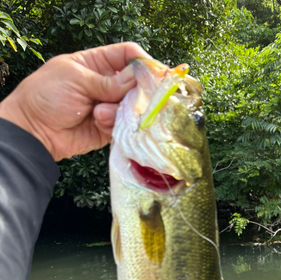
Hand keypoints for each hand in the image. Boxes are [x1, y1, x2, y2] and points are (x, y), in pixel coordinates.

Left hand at [0, 42, 150, 160]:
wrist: (34, 131)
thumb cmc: (47, 96)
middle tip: (133, 99)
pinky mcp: (109, 128)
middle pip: (136, 83)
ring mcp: (109, 106)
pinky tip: (98, 123)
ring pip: (132, 106)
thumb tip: (136, 77)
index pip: (127, 55)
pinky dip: (115, 125)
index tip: (153, 73)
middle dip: (137, 91)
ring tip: (98, 114)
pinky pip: (124, 125)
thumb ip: (107, 81)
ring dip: (118, 110)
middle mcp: (107, 84)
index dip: (141, 61)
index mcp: (97, 63)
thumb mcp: (75, 79)